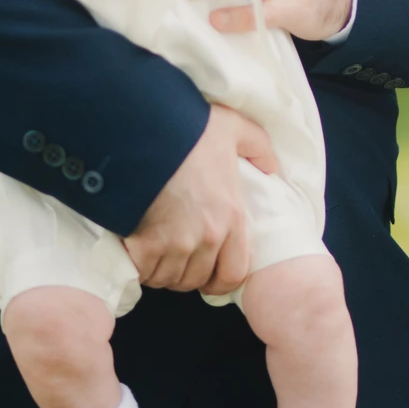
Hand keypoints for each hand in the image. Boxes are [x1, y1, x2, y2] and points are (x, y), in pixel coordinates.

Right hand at [124, 105, 278, 293]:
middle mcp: (209, 237)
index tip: (208, 274)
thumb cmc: (189, 130)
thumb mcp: (233, 128)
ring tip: (156, 253)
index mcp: (233, 216)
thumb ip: (258, 146)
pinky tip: (137, 251)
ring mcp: (176, 244)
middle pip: (197, 279)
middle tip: (176, 257)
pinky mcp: (145, 245)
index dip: (220, 279)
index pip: (234, 273)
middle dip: (187, 273)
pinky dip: (140, 267)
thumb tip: (271, 167)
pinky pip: (145, 273)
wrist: (144, 132)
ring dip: (162, 271)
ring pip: (169, 279)